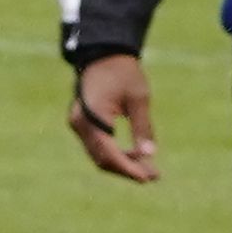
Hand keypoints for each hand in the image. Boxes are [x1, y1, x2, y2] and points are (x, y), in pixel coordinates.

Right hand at [68, 51, 157, 182]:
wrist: (104, 55)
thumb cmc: (123, 72)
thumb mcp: (139, 98)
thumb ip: (143, 127)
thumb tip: (149, 155)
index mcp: (93, 116)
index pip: (109, 153)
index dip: (129, 169)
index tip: (148, 177)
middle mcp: (80, 124)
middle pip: (102, 159)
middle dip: (128, 169)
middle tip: (153, 175)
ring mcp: (78, 125)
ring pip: (99, 156)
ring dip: (122, 163)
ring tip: (148, 166)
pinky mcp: (82, 125)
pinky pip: (97, 147)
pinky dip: (115, 153)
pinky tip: (135, 154)